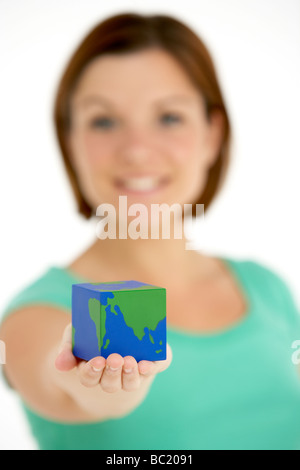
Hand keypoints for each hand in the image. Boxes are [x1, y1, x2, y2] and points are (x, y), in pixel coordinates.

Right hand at [55, 323, 171, 392]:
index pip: (89, 377)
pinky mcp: (149, 366)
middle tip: (115, 359)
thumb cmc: (92, 334)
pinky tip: (147, 364)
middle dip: (113, 372)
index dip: (92, 372)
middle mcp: (111, 377)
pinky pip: (150, 371)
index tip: (97, 361)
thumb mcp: (75, 335)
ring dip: (130, 375)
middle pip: (110, 383)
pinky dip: (150, 369)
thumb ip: (67, 347)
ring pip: (130, 384)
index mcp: (92, 370)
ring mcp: (130, 374)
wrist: (118, 330)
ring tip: (130, 361)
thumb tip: (61, 365)